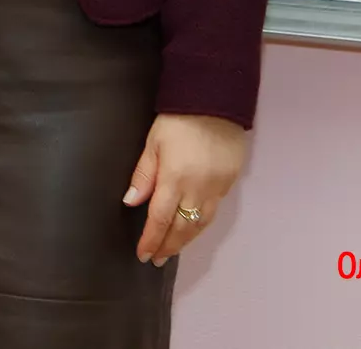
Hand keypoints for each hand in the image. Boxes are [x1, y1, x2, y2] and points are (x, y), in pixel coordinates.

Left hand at [124, 112, 248, 264]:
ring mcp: (217, 188)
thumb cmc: (178, 120)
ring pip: (201, 224)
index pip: (160, 218)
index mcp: (175, 179)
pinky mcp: (229, 183)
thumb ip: (144, 174)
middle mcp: (198, 189)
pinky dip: (201, 225)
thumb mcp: (153, 142)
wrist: (216, 102)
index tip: (143, 254)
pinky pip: (213, 211)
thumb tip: (131, 202)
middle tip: (157, 259)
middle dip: (168, 246)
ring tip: (173, 250)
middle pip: (182, 227)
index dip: (151, 239)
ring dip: (186, 240)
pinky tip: (192, 229)